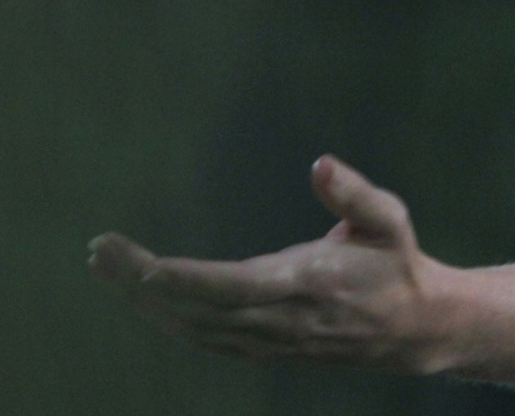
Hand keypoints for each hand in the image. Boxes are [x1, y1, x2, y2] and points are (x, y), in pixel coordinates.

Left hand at [88, 156, 447, 371]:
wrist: (414, 330)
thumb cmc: (397, 265)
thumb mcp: (389, 221)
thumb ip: (354, 195)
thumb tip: (320, 164)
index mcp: (308, 283)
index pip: (235, 287)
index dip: (187, 280)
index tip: (145, 266)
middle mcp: (281, 319)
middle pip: (199, 310)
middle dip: (144, 284)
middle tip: (100, 253)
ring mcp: (270, 342)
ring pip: (195, 330)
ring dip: (147, 303)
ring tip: (108, 269)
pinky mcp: (265, 349)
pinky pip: (207, 340)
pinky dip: (169, 320)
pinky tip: (143, 299)